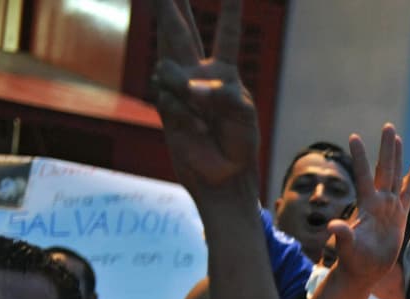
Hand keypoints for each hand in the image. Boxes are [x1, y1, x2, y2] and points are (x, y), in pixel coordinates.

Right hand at [151, 0, 260, 197]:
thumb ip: (221, 92)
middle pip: (179, 31)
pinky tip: (196, 129)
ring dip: (185, 90)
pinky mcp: (166, 106)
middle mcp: (198, 73)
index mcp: (225, 70)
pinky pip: (169, 97)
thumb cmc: (239, 142)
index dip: (229, 10)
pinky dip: (185, 114)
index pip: (226, 33)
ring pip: (168, 67)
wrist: (223, 172)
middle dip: (168, 5)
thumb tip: (188, 86)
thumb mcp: (244, 113)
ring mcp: (178, 88)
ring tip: (204, 117)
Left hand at [325, 124, 409, 283]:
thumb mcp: (348, 247)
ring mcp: (389, 207)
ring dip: (397, 157)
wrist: (365, 271)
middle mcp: (378, 201)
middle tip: (388, 125)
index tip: (353, 136)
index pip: (364, 175)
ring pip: (395, 176)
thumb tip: (332, 227)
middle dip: (386, 148)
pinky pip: (407, 195)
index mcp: (367, 205)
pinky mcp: (399, 216)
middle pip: (384, 168)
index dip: (360, 157)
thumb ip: (342, 235)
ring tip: (397, 138)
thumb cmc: (354, 260)